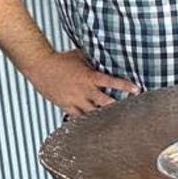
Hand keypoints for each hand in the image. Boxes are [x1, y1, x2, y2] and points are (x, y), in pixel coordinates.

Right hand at [25, 49, 139, 116]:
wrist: (40, 66)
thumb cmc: (61, 59)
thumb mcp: (81, 56)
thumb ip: (95, 60)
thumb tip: (108, 54)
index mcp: (89, 76)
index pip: (111, 82)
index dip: (125, 86)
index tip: (137, 90)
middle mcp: (83, 90)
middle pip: (104, 102)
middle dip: (117, 107)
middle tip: (128, 111)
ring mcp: (74, 99)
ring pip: (92, 112)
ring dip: (103, 115)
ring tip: (115, 120)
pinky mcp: (65, 105)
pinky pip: (77, 117)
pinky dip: (86, 120)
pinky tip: (94, 124)